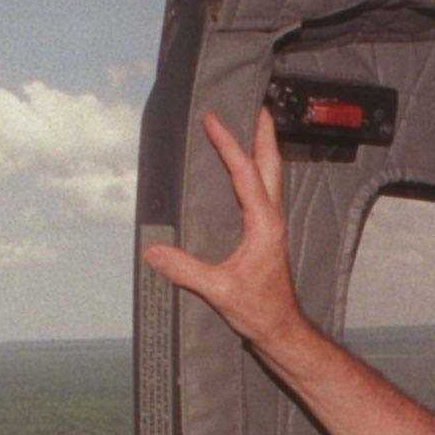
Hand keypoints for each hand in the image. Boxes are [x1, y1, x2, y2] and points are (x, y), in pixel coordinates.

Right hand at [139, 110, 309, 349]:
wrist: (282, 330)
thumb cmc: (259, 311)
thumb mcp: (219, 291)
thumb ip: (185, 270)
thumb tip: (152, 251)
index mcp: (264, 224)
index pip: (245, 174)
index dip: (228, 145)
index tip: (213, 119)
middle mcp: (272, 219)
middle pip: (271, 164)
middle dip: (263, 133)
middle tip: (257, 104)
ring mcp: (273, 225)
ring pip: (271, 176)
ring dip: (262, 149)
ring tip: (252, 126)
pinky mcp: (268, 234)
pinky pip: (264, 191)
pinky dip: (256, 171)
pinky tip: (244, 170)